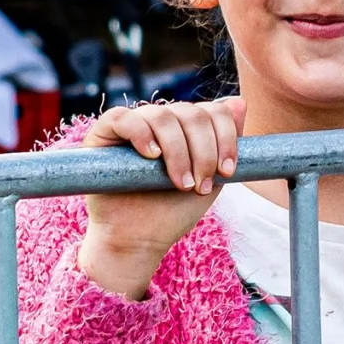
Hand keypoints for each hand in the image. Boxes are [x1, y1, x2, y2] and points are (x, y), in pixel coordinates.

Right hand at [75, 98, 244, 300]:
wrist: (137, 241)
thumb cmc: (171, 212)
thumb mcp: (209, 180)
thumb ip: (225, 144)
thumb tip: (240, 102)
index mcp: (186, 129)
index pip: (212, 111)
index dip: (226, 138)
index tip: (227, 172)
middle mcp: (160, 121)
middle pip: (192, 113)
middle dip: (203, 152)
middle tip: (200, 186)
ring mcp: (132, 125)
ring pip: (163, 116)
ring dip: (178, 152)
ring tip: (180, 183)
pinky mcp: (103, 134)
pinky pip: (122, 118)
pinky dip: (141, 134)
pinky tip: (152, 157)